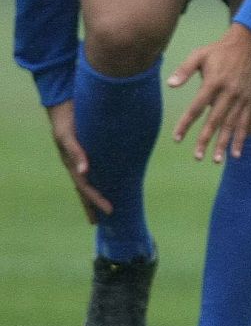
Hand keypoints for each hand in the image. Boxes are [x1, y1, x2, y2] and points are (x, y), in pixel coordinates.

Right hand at [46, 99, 111, 223]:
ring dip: (96, 194)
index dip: (96, 201)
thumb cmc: (66, 121)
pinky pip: (95, 168)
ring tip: (104, 207)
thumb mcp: (68, 137)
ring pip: (89, 181)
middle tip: (103, 221)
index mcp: (72, 165)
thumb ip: (76, 153)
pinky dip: (101, 177)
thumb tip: (83, 172)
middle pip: (85, 190)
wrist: (65, 104)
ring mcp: (80, 159)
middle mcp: (76, 164)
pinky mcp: (88, 151)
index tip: (109, 212)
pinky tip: (109, 181)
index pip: (85, 189)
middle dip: (93, 205)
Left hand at [168, 22, 250, 162]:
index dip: (186, 123)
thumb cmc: (218, 51)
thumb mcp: (199, 54)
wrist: (247, 45)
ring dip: (223, 143)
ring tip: (215, 160)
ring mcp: (241, 98)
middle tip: (197, 157)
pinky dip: (240, 138)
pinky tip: (236, 153)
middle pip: (215, 120)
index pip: (197, 107)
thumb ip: (184, 70)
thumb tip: (170, 84)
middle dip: (206, 140)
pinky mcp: (248, 101)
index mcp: (214, 82)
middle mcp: (229, 92)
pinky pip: (244, 123)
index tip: (177, 138)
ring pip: (231, 125)